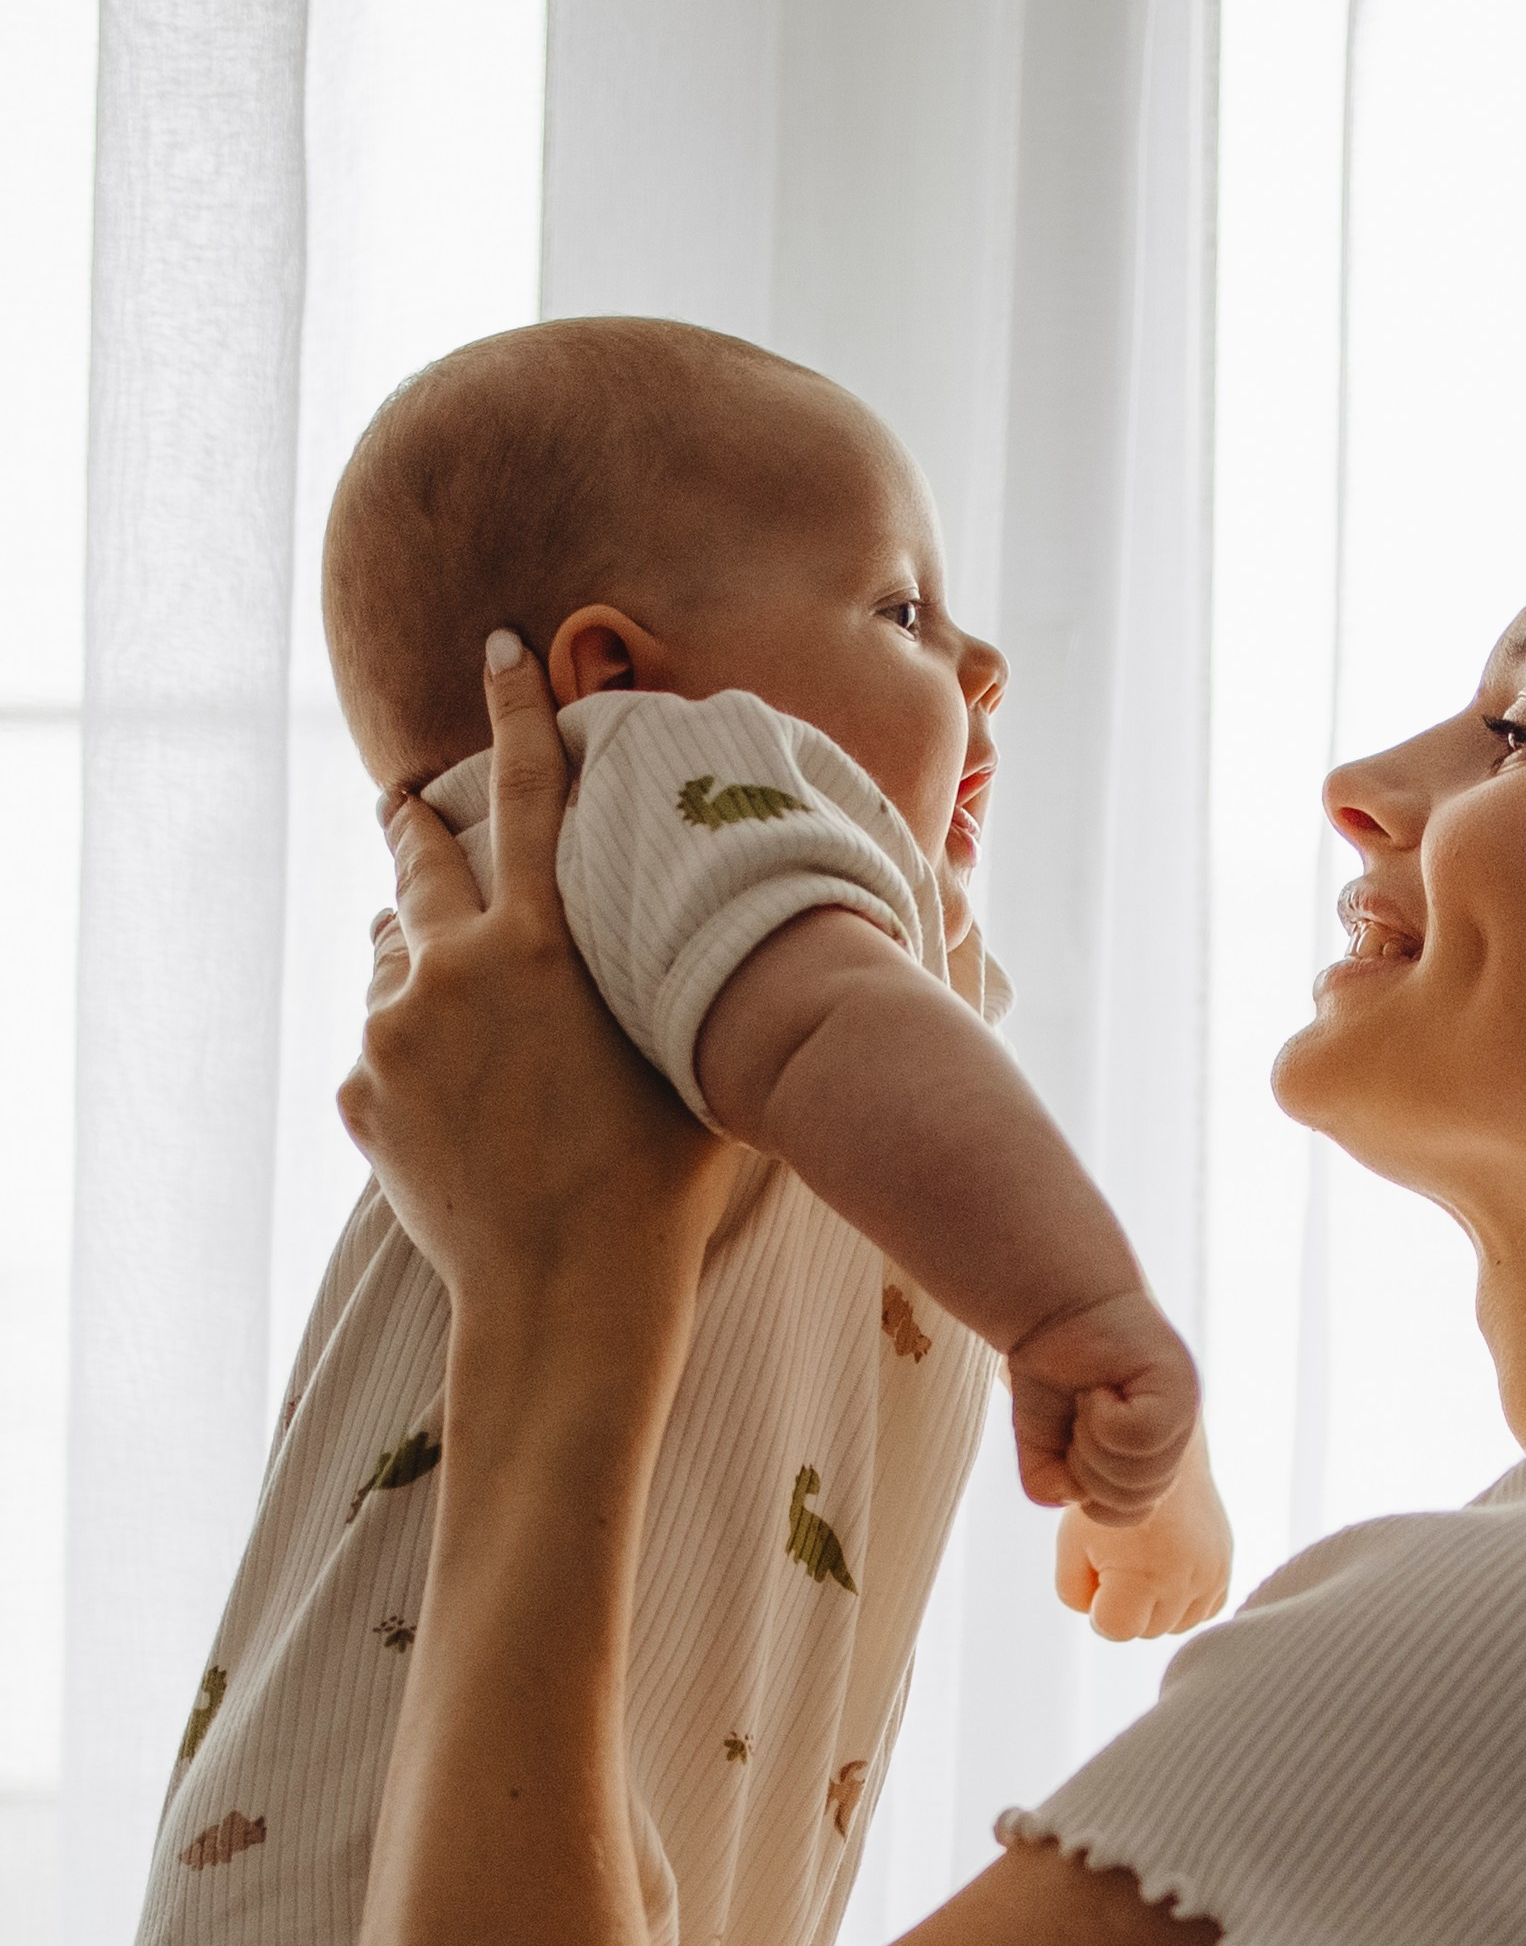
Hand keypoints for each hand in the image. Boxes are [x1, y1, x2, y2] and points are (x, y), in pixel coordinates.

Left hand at [340, 636, 732, 1337]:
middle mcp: (455, 968)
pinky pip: (384, 1046)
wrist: (566, 1293)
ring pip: (396, 958)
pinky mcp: (362, 1092)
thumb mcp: (688, 1056)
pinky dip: (414, 1054)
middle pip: (419, 857)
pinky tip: (462, 1106)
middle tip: (408, 796)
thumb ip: (677, 975)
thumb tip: (743, 928)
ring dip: (424, 959)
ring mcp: (395, 1030)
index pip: (529, 793)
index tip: (500, 652)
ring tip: (465, 1004)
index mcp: (544, 944)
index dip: (518, 714)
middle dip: (416, 819)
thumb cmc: (659, 1182)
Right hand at [1007, 1287, 1199, 1519]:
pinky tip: (1100, 1387)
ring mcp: (1183, 1409)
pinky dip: (1106, 1419)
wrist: (1055, 1303)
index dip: (1091, 1494)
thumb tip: (1072, 1496)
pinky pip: (1141, 1438)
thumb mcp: (1043, 1444)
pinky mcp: (1178, 1385)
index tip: (1073, 1444)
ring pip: (1141, 1476)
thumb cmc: (1052, 1371)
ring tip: (1091, 1399)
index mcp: (1155, 1455)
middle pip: (1138, 1501)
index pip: (1132, 1512)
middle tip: (1080, 1418)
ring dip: (1095, 1444)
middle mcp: (1177, 1434)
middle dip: (1090, 1470)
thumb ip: (1050, 1485)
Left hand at [1057, 1423, 1232, 1638]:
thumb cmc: (1107, 1499)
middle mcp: (1185, 1582)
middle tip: (1120, 1557)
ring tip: (1145, 1560)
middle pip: (1147, 1629)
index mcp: (1143, 1578)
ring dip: (1157, 1605)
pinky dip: (1185, 1599)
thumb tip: (1102, 1616)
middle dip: (1128, 1604)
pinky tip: (1169, 1568)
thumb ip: (1075, 1594)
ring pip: (1177, 1623)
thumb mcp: (1070, 1546)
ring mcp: (1212, 1574)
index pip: (1116, 1630)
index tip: (1097, 1571)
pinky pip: (1204, 1608)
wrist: (1157, 1452)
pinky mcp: (1226, 1564)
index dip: (1098, 1607)